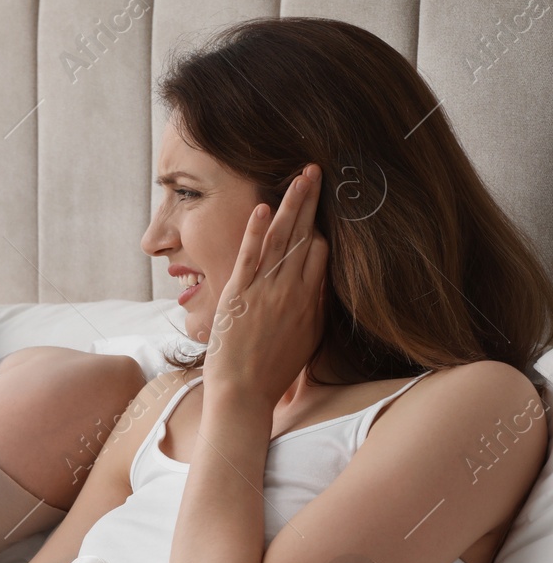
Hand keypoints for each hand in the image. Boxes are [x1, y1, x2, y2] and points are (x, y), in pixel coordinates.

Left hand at [204, 164, 328, 407]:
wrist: (243, 392)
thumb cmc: (272, 371)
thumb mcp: (306, 339)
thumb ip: (314, 308)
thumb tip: (321, 285)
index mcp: (310, 302)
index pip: (322, 252)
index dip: (321, 224)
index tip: (323, 201)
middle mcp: (292, 292)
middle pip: (306, 236)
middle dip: (313, 201)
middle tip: (318, 170)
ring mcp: (265, 291)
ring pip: (282, 239)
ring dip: (292, 204)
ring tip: (301, 175)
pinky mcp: (238, 294)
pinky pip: (250, 256)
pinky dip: (256, 231)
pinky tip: (263, 207)